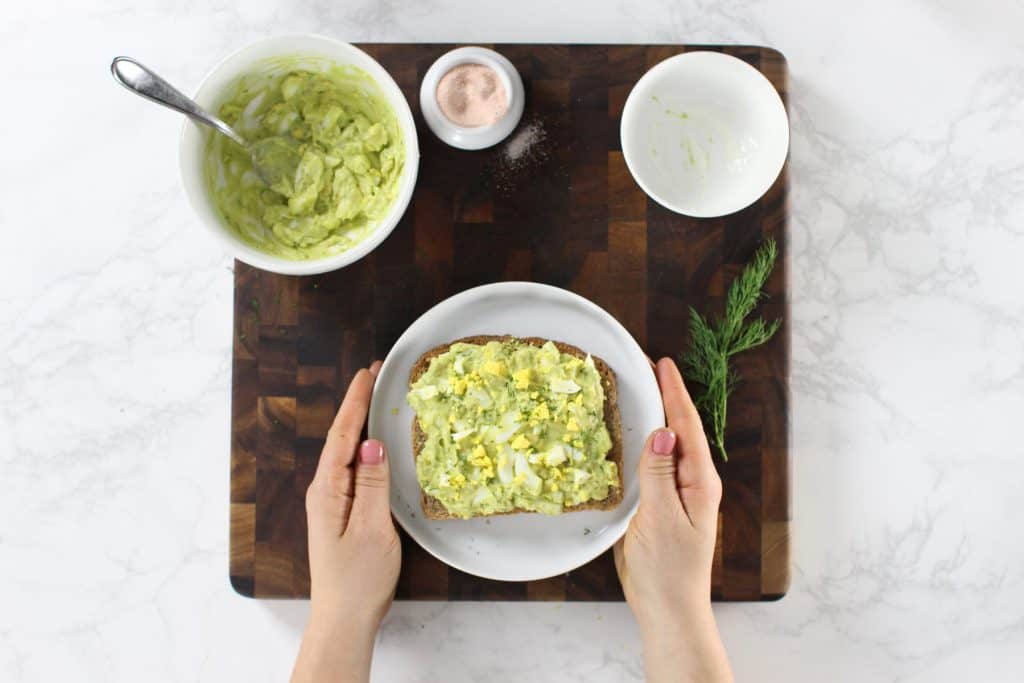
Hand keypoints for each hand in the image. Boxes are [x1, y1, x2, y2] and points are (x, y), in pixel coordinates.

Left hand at [292, 361, 400, 682]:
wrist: (345, 617)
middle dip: (358, 403)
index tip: (368, 371)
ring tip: (376, 395)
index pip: (342, 434)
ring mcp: (333, 500)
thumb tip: (372, 442)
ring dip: (361, 422)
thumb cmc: (358, 578)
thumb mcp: (371, 528)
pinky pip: (354, 468)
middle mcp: (325, 489)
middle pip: (342, 436)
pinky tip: (376, 442)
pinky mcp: (343, 510)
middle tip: (376, 373)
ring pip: (347, 451)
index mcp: (328, 489)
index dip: (356, 401)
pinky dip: (365, 446)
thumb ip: (373, 484)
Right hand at [614, 357, 731, 682]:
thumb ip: (659, 475)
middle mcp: (691, 482)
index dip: (674, 393)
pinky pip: (651, 464)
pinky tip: (627, 434)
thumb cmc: (668, 570)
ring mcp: (676, 493)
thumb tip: (662, 431)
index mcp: (700, 482)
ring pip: (665, 445)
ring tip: (636, 388)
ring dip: (653, 416)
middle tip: (646, 365)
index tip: (662, 363)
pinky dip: (640, 443)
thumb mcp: (661, 519)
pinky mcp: (658, 504)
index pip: (687, 427)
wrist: (667, 609)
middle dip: (665, 396)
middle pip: (679, 430)